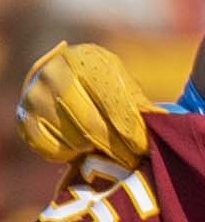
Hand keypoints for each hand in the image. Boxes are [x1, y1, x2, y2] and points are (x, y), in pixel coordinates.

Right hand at [15, 41, 164, 168]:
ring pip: (74, 139)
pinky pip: (52, 149)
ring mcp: (36, 98)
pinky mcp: (25, 120)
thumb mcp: (117, 78)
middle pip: (92, 125)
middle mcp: (57, 75)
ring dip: (95, 150)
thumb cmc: (96, 77)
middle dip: (117, 147)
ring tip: (110, 151)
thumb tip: (163, 119)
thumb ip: (135, 98)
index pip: (112, 103)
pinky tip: (82, 147)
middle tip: (133, 160)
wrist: (55, 70)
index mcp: (87, 60)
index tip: (144, 147)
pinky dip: (70, 153)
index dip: (130, 128)